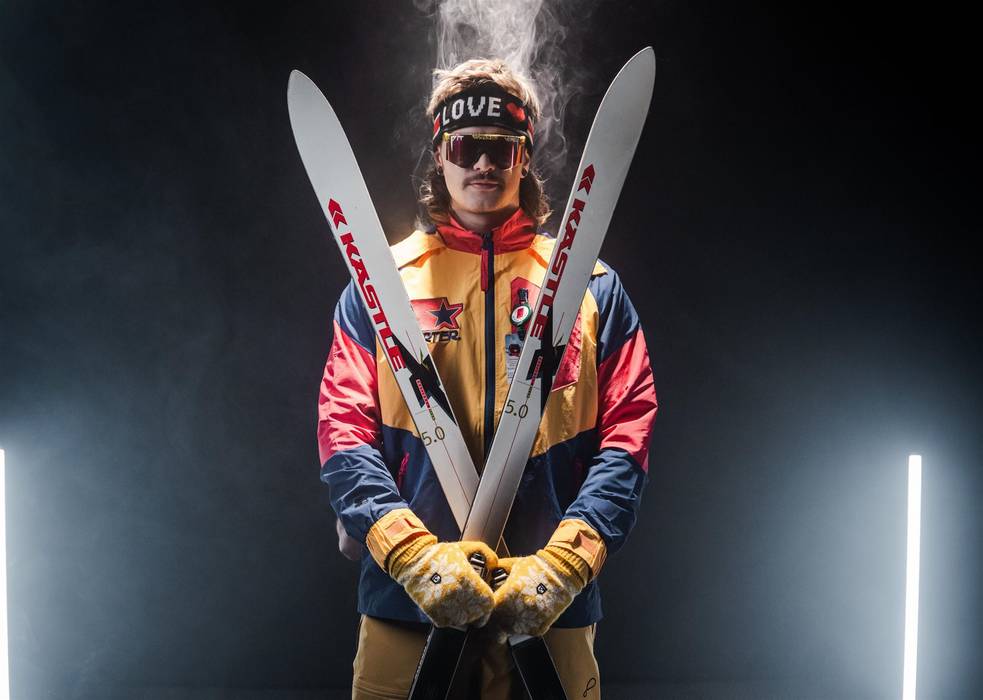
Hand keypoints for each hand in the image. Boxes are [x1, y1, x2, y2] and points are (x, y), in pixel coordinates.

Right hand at [365, 509, 497, 627]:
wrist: (414, 562)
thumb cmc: (441, 554)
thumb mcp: (466, 547)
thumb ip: (486, 553)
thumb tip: (494, 565)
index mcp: (467, 580)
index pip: (488, 604)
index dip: (489, 603)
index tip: (486, 600)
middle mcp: (457, 595)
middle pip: (478, 616)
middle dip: (479, 611)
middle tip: (475, 605)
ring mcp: (445, 606)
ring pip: (464, 622)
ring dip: (466, 616)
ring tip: (461, 605)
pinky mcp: (434, 613)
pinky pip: (449, 623)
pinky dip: (452, 618)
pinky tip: (450, 607)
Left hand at [490, 519, 606, 636]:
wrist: (562, 574)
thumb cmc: (536, 568)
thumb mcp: (513, 566)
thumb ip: (497, 571)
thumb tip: (487, 572)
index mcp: (504, 599)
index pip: (485, 615)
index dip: (483, 614)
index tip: (483, 612)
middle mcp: (514, 615)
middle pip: (493, 629)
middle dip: (492, 623)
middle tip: (494, 616)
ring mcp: (526, 624)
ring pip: (508, 631)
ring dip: (507, 624)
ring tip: (514, 610)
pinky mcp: (537, 629)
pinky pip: (524, 631)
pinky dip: (523, 624)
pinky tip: (528, 611)